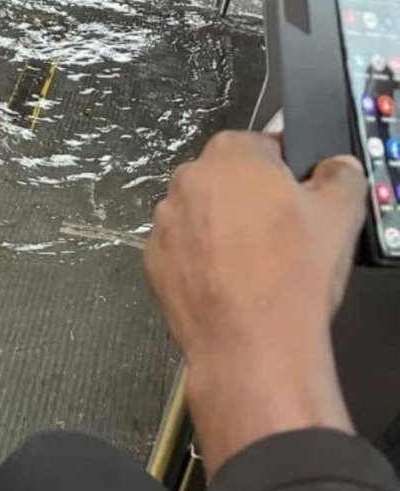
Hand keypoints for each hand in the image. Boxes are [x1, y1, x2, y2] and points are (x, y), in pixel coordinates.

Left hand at [144, 132, 365, 473]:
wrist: (250, 344)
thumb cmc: (297, 269)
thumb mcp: (341, 213)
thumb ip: (340, 175)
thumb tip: (334, 166)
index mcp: (231, 153)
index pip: (262, 146)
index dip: (284, 172)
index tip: (297, 200)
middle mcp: (186, 178)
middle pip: (224, 179)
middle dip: (247, 199)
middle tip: (277, 235)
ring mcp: (162, 221)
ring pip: (199, 215)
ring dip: (219, 229)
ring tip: (250, 265)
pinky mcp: (150, 260)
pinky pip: (181, 250)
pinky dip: (198, 261)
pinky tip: (224, 285)